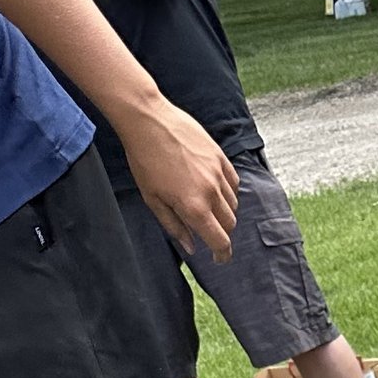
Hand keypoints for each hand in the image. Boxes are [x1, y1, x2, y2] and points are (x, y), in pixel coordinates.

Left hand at [124, 97, 238, 260]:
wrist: (147, 120)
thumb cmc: (145, 159)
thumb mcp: (153, 200)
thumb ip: (175, 226)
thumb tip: (191, 247)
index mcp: (194, 208)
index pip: (220, 241)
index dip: (222, 254)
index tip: (219, 257)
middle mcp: (211, 192)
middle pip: (230, 224)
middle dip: (221, 231)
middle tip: (208, 228)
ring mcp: (217, 173)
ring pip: (233, 204)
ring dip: (224, 210)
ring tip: (207, 204)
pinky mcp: (219, 156)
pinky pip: (233, 182)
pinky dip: (227, 190)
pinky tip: (213, 186)